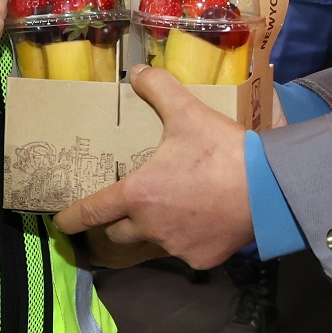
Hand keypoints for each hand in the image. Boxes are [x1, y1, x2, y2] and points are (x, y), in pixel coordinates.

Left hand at [55, 65, 253, 268]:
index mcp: (137, 195)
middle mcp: (150, 227)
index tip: (62, 222)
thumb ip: (158, 88)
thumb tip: (137, 71)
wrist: (268, 188)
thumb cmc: (220, 152)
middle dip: (118, 222)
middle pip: (119, 233)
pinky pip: (186, 252)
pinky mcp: (201, 261)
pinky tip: (206, 222)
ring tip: (174, 211)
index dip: (72, 218)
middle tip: (129, 207)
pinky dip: (190, 239)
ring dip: (155, 230)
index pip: (92, 212)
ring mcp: (175, 247)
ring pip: (154, 243)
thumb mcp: (187, 112)